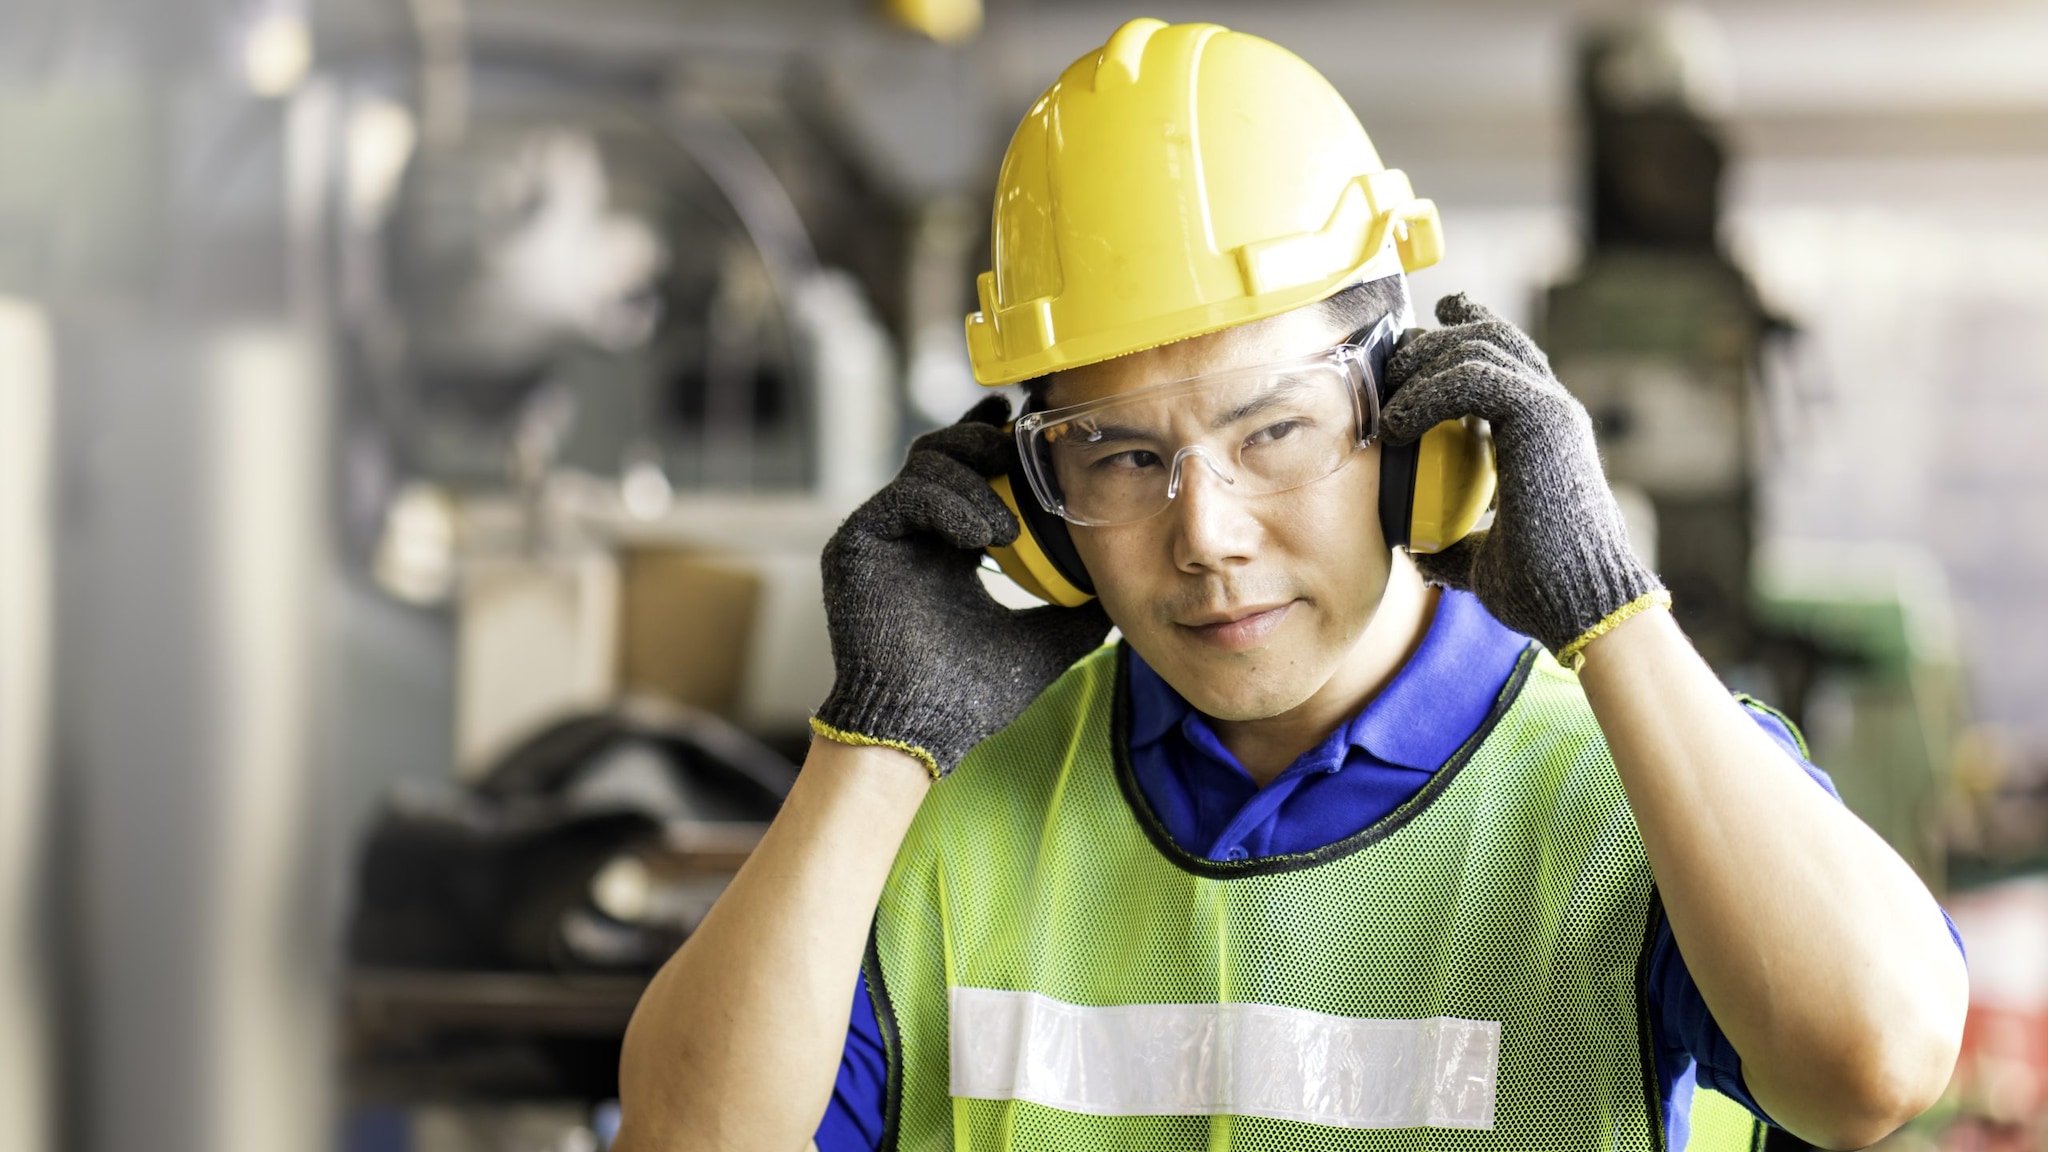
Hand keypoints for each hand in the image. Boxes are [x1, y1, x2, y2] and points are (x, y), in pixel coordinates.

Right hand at [813, 396, 1113, 776]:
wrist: (924, 728)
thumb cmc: (976, 694)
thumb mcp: (1045, 639)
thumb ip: (1079, 609)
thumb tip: (1124, 588)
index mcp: (949, 547)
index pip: (971, 472)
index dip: (996, 440)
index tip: (1029, 421)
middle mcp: (913, 533)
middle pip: (944, 452)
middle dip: (984, 440)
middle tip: (1019, 449)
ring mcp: (882, 534)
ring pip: (925, 464)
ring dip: (975, 481)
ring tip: (1008, 527)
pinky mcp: (856, 541)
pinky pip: (904, 494)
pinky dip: (949, 504)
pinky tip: (982, 537)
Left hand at [1381, 294, 1661, 655]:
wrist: (1581, 606)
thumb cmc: (1541, 591)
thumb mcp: (1481, 559)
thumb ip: (1454, 545)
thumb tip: (1418, 551)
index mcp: (1544, 431)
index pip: (1505, 358)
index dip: (1468, 328)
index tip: (1433, 318)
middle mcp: (1553, 410)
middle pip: (1489, 338)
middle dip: (1432, 340)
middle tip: (1390, 364)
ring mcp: (1552, 409)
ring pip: (1480, 345)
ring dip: (1423, 361)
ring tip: (1387, 400)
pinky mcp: (1543, 418)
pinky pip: (1475, 376)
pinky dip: (1429, 392)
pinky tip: (1398, 424)